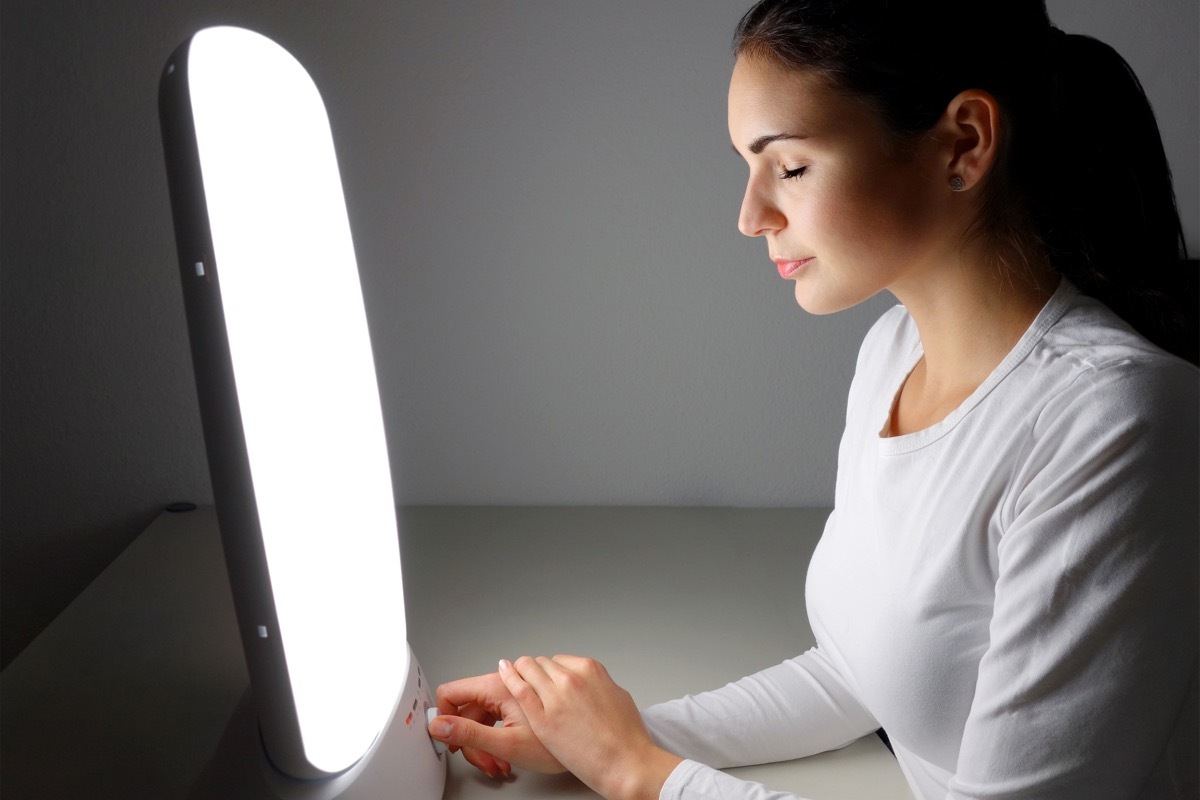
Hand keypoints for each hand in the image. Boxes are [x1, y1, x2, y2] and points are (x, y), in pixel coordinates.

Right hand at [430, 670, 565, 777]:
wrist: (610, 751)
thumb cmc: (568, 748)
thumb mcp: (508, 744)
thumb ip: (469, 732)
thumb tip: (438, 725)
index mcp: (501, 685)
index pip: (453, 693)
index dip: (445, 717)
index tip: (450, 739)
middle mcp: (516, 677)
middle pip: (474, 706)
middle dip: (475, 737)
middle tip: (487, 763)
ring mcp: (531, 682)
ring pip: (495, 708)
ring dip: (493, 736)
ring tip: (506, 761)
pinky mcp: (544, 689)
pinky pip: (517, 704)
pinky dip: (514, 725)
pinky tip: (524, 742)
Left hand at [498, 655, 681, 799]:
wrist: (624, 761)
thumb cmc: (626, 736)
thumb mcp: (617, 696)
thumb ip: (597, 685)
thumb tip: (588, 685)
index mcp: (590, 670)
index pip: (559, 660)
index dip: (551, 672)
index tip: (548, 680)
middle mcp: (571, 678)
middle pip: (541, 663)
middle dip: (536, 673)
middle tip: (534, 687)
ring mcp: (555, 696)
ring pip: (527, 669)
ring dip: (522, 674)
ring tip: (517, 682)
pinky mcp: (541, 717)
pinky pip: (518, 688)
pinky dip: (509, 678)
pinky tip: (504, 674)